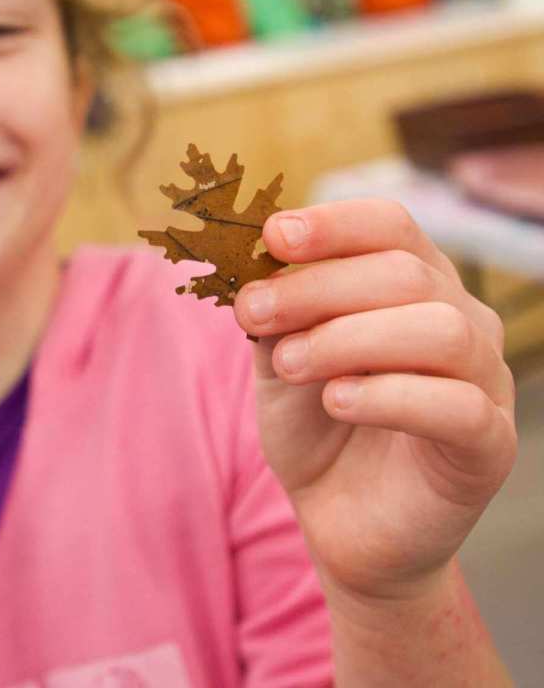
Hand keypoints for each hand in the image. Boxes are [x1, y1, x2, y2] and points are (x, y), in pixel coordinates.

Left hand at [234, 199, 516, 602]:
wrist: (339, 519)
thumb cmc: (315, 425)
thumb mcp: (279, 356)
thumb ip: (276, 310)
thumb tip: (255, 260)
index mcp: (413, 284)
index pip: (390, 226)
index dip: (332, 224)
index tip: (272, 235)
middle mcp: (460, 320)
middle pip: (405, 273)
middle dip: (316, 287)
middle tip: (253, 314)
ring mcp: (484, 381)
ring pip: (439, 328)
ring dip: (348, 339)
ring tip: (289, 366)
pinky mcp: (489, 445)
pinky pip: (457, 405)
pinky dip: (387, 394)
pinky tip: (335, 400)